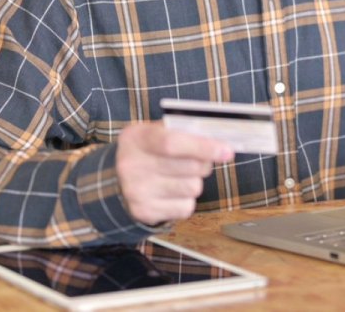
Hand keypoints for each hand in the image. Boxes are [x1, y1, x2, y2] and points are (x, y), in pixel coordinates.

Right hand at [115, 122, 233, 224]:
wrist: (117, 180)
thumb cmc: (148, 151)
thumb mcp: (156, 132)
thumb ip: (185, 132)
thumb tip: (222, 143)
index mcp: (135, 138)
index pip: (173, 143)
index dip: (203, 147)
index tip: (227, 151)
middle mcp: (131, 165)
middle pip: (189, 167)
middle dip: (204, 163)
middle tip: (200, 161)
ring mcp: (136, 192)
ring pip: (192, 188)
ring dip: (195, 181)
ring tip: (181, 176)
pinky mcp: (145, 212)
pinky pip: (186, 207)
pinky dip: (186, 200)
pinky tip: (172, 192)